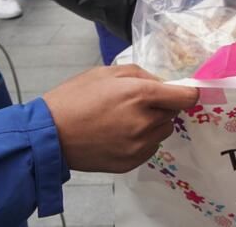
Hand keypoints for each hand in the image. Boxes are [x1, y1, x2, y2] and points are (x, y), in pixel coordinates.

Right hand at [43, 65, 198, 172]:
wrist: (48, 134)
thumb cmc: (75, 97)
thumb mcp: (107, 73)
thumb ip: (142, 75)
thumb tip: (163, 84)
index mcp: (142, 95)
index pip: (187, 97)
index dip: (186, 93)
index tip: (179, 92)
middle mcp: (146, 122)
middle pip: (173, 113)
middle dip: (161, 106)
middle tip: (135, 103)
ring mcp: (139, 145)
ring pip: (163, 131)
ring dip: (153, 124)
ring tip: (124, 120)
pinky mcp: (131, 162)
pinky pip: (150, 148)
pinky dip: (142, 141)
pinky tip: (119, 135)